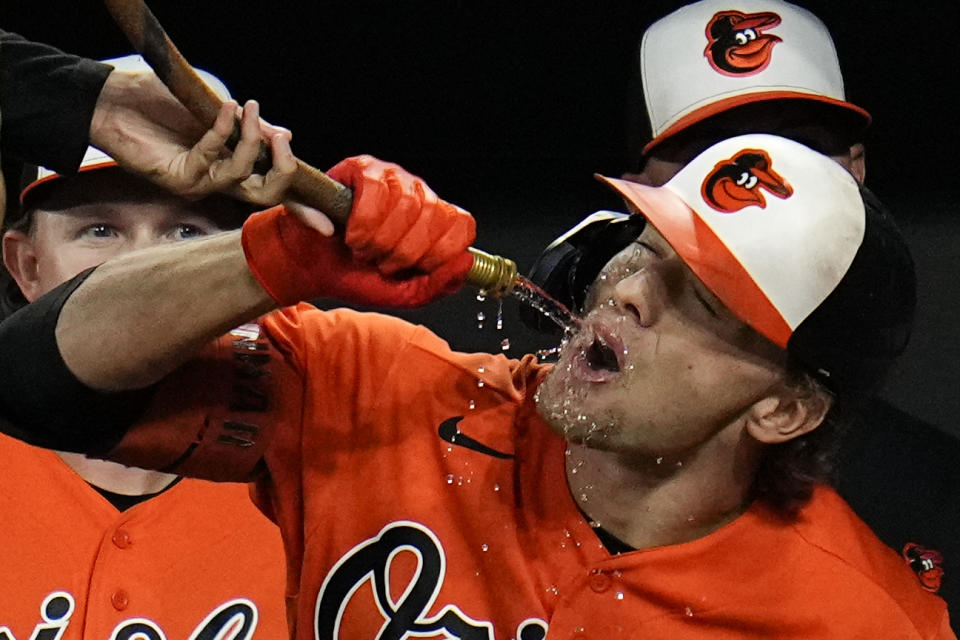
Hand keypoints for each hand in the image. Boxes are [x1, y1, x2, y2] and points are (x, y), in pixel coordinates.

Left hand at [88, 70, 298, 205]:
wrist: (114, 100)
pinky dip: (221, 131)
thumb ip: (252, 129)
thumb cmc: (165, 102)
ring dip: (252, 140)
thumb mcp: (220, 110)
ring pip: (243, 177)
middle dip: (282, 168)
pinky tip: (223, 109)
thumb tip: (288, 137)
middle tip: (281, 140)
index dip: (302, 210)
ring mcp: (200, 183)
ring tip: (248, 109)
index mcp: (235, 167)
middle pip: (268, 194)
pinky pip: (213, 158)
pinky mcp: (179, 178)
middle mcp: (221, 181)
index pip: (276, 192)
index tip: (330, 227)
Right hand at [241, 157, 475, 307]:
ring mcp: (393, 177)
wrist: (311, 267)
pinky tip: (351, 233)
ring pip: (407, 206)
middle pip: (434, 217)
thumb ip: (439, 285)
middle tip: (382, 261)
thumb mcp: (403, 293)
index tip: (415, 268)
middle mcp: (419, 194)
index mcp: (435, 221)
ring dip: (379, 241)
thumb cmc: (356, 274)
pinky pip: (376, 192)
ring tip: (364, 249)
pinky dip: (362, 224)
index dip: (440, 253)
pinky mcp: (363, 168)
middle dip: (403, 253)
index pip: (462, 226)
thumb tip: (466, 263)